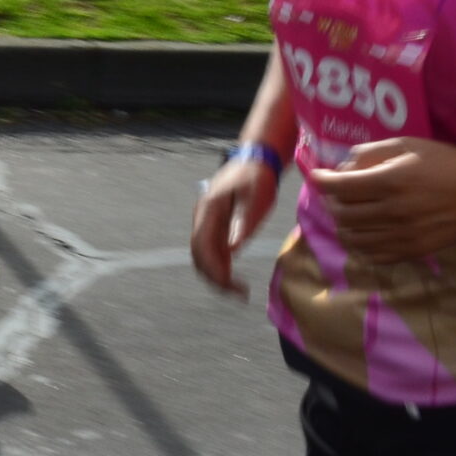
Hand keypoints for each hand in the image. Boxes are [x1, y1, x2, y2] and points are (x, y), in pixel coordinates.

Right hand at [190, 154, 282, 299]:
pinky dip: (220, 267)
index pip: (201, 246)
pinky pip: (212, 251)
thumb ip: (243, 222)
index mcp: (208, 210)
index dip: (214, 269)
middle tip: (239, 294)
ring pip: (203, 255)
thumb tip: (232, 249)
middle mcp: (202, 217)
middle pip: (198, 254)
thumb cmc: (257, 178)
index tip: (232, 286)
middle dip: (214, 278)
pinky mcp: (216, 225)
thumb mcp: (255, 198)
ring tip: (239, 291)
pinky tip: (235, 278)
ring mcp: (207, 222)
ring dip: (216, 275)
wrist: (256, 161)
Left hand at [308, 137, 455, 265]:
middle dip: (333, 202)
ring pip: (353, 238)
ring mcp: (403, 235)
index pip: (339, 187)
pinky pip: (374, 255)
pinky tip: (366, 232)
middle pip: (342, 214)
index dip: (321, 181)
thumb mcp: (408, 145)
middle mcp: (393, 211)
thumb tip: (344, 164)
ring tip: (351, 213)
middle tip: (338, 195)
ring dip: (344, 225)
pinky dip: (362, 245)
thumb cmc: (445, 163)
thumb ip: (372, 152)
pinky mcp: (413, 251)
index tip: (318, 177)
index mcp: (390, 182)